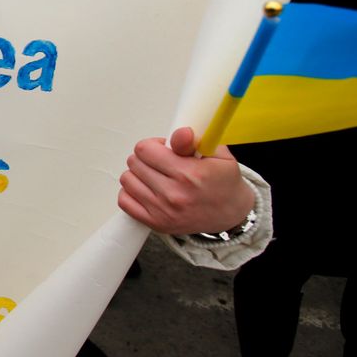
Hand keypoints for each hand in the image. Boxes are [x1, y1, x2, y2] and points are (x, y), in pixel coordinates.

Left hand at [117, 127, 254, 235]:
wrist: (231, 213)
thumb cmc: (223, 182)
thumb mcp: (217, 154)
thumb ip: (194, 142)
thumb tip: (180, 133)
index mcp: (189, 174)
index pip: (145, 149)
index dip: (153, 144)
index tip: (162, 148)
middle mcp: (174, 194)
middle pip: (134, 163)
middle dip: (146, 158)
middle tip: (161, 163)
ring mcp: (163, 211)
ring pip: (127, 180)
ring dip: (137, 174)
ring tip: (155, 175)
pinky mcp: (156, 223)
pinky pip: (125, 201)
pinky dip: (131, 192)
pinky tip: (146, 189)